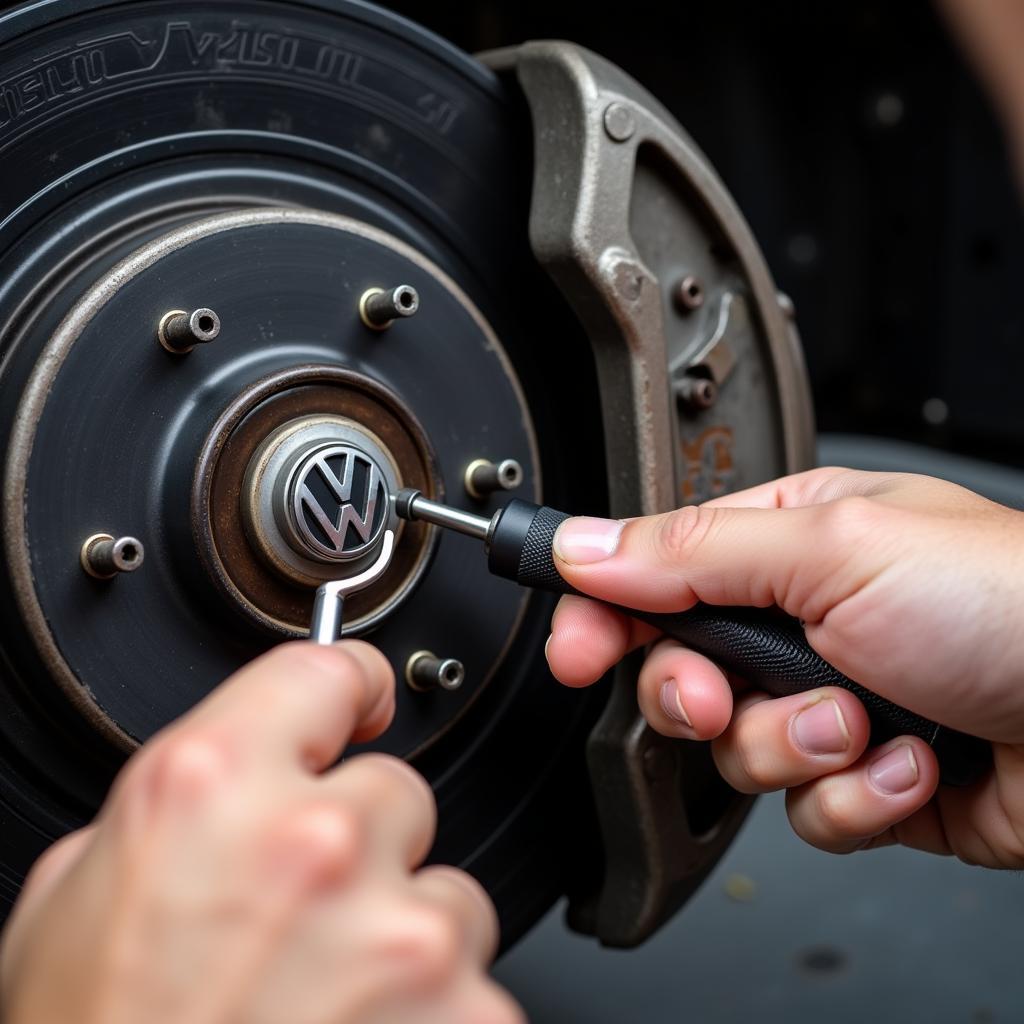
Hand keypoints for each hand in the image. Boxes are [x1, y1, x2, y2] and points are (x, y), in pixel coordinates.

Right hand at [0, 641, 521, 1023]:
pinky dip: (435, 1009)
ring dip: (402, 931)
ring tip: (328, 996)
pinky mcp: (465, 1012)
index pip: (326, 671)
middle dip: (364, 843)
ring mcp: (400, 931)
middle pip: (397, 788)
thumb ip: (170, 812)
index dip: (348, 687)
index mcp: (213, 789)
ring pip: (446, 887)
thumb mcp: (76, 900)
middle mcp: (317, 842)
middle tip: (305, 918)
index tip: (362, 704)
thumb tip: (223, 783)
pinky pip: (472, 979)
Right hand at [546, 468, 1023, 865]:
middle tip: (724, 696)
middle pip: (680, 673)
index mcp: (788, 544)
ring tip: (862, 721)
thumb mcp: (832, 550)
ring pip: (737, 752)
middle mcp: (803, 623)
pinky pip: (806, 811)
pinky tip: (910, 764)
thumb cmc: (1010, 601)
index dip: (602, 613)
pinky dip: (855, 797)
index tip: (574, 651)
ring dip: (794, 747)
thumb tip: (585, 545)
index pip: (655, 573)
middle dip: (698, 697)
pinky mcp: (866, 779)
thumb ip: (691, 552)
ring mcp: (832, 703)